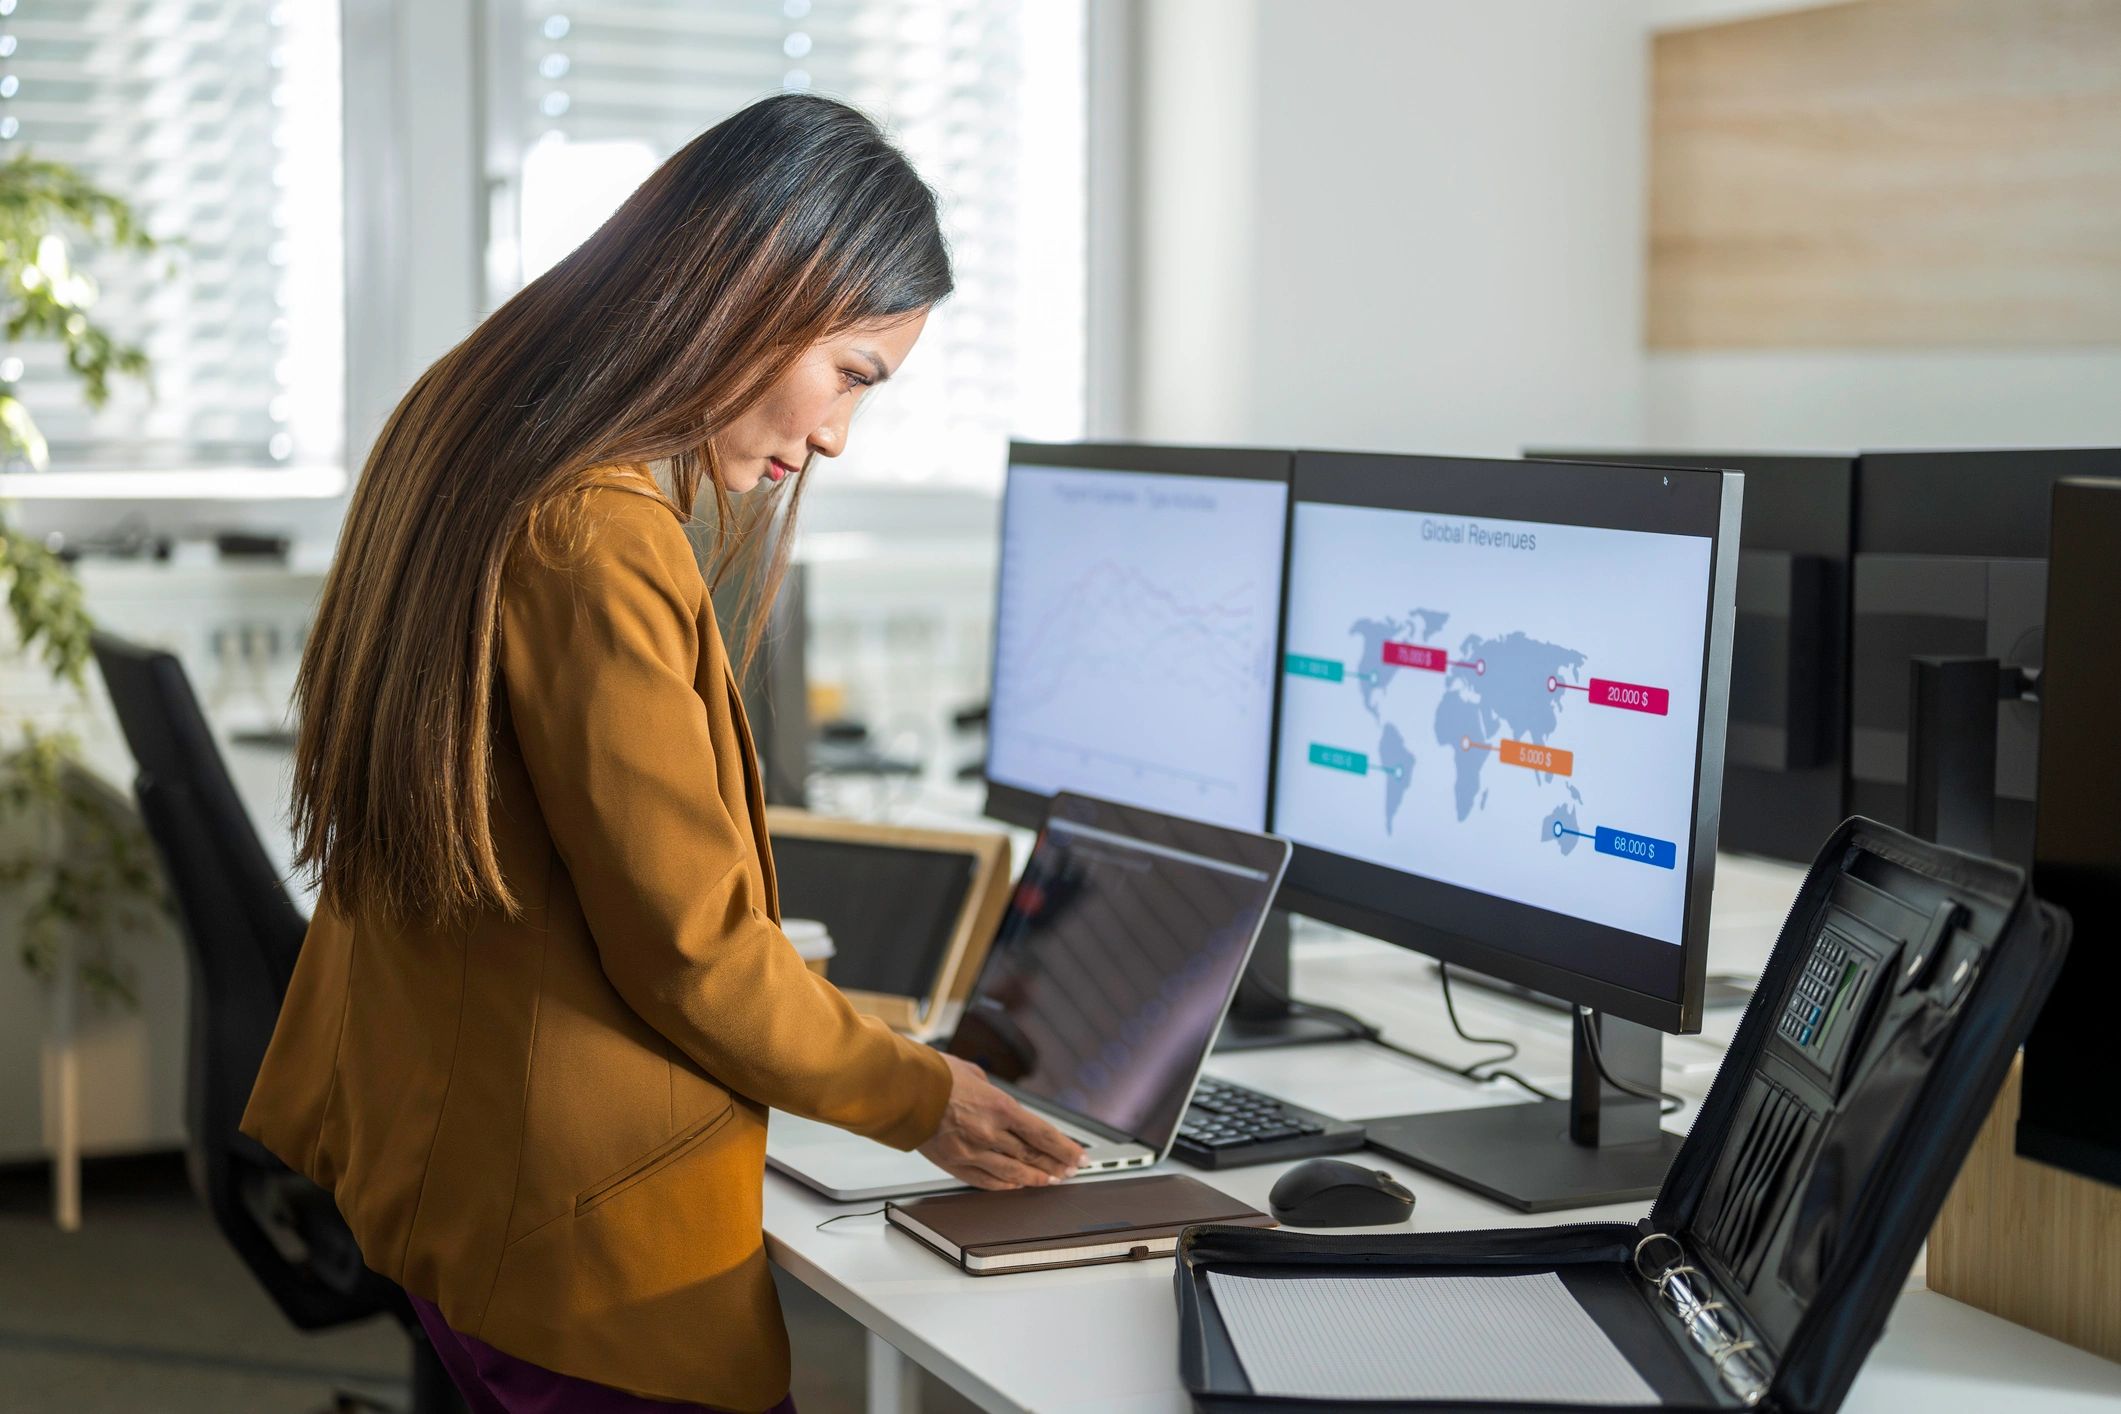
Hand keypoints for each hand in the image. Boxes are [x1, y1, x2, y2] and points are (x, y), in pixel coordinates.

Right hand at [918, 1054, 1084, 1189]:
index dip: (1065, 1149)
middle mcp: (990, 1133)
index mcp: (1000, 1107)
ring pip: (1012, 1173)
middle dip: (1054, 1164)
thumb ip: (993, 1094)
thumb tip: (1001, 1104)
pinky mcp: (954, 1164)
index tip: (1078, 1156)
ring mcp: (972, 1152)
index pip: (1043, 1135)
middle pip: (1032, 1156)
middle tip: (1068, 1170)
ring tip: (1048, 1181)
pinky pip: (986, 1181)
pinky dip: (1005, 1186)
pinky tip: (1016, 1186)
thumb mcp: (975, 1073)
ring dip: (1034, 1178)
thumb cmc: (934, 1075)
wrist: (901, 1089)